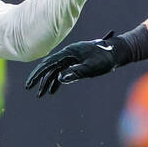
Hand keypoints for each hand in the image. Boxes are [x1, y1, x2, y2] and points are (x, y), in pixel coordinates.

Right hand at [25, 26, 147, 96]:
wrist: (118, 51)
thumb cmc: (106, 58)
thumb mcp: (91, 68)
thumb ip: (75, 72)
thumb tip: (60, 78)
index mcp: (69, 52)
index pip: (48, 63)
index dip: (37, 74)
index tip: (30, 84)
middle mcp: (68, 54)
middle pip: (49, 67)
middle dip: (39, 78)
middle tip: (29, 88)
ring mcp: (71, 58)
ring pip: (55, 70)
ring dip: (48, 82)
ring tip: (40, 95)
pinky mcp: (76, 62)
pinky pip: (63, 72)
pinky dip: (57, 81)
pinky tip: (53, 91)